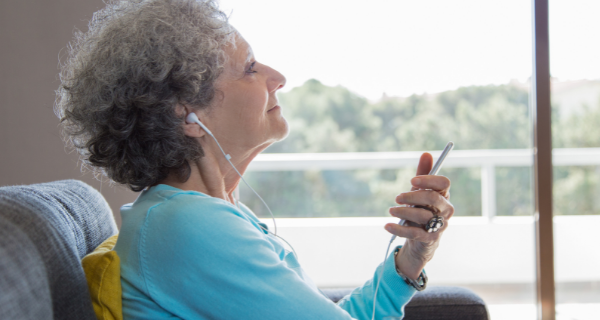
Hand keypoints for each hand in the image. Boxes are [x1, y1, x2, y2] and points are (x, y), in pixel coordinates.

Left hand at [385, 153, 453, 279]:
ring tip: (391, 210)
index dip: (429, 179)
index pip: (444, 183)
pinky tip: (387, 225)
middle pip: (433, 198)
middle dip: (413, 195)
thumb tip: (426, 153)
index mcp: (444, 196)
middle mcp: (445, 210)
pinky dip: (399, 229)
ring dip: (403, 212)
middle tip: (397, 197)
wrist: (420, 241)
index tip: (412, 180)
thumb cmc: (420, 211)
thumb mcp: (419, 192)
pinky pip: (414, 233)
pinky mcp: (430, 239)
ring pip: (423, 215)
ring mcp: (439, 225)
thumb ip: (423, 175)